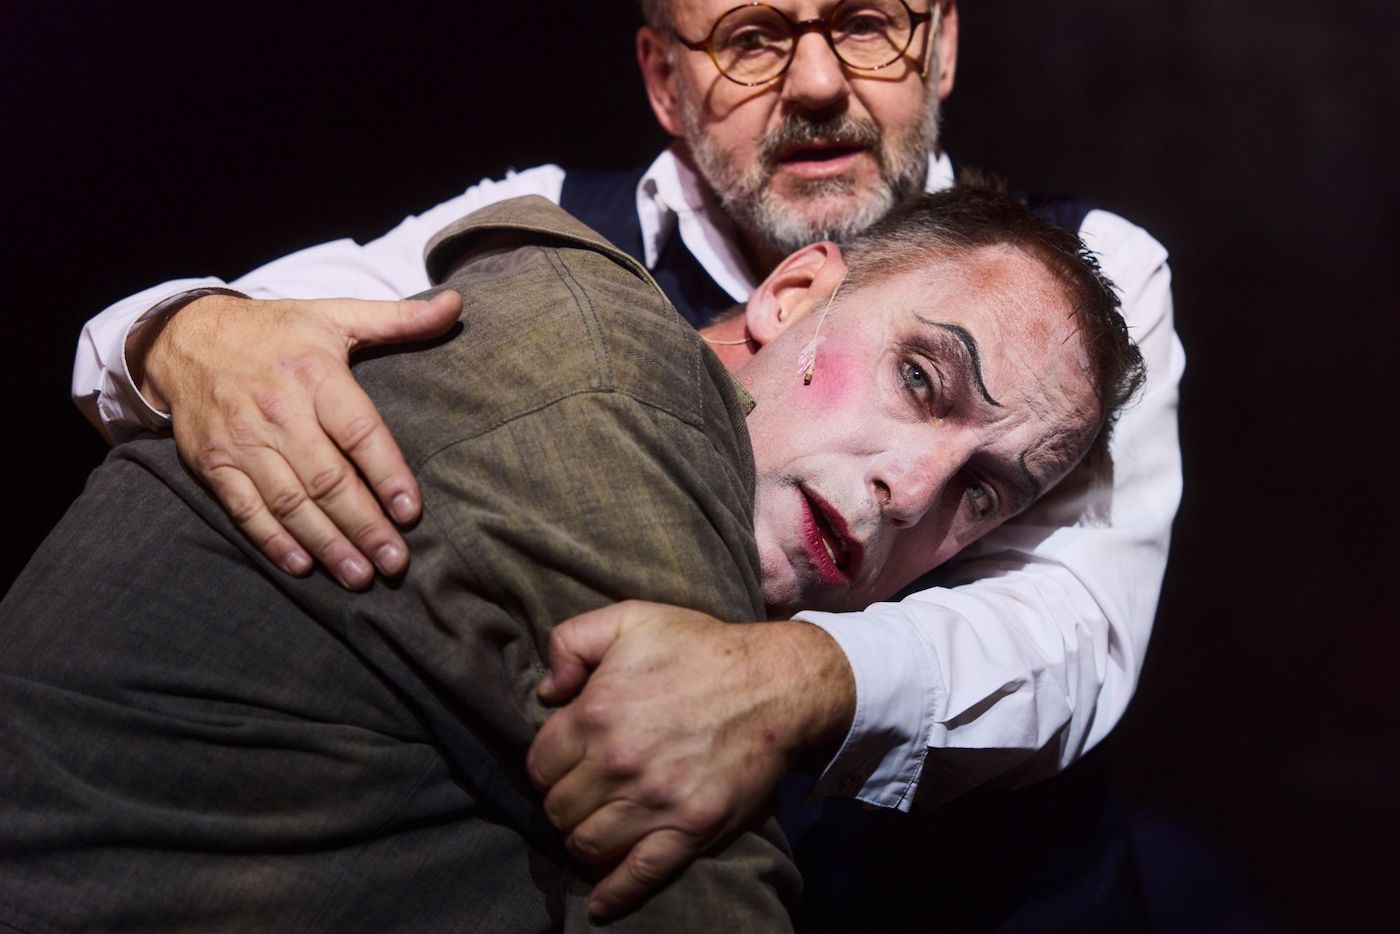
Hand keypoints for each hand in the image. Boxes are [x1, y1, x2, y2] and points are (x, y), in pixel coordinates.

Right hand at [136, 290, 460, 588]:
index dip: (387, 474)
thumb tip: (457, 305)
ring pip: (290, 501)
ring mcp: (242, 441)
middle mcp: (278, 411)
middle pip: (327, 478)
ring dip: (327, 542)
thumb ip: (399, 318)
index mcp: (315, 375)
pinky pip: (244, 509)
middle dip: (364, 524)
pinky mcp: (212, 463)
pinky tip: (303, 565)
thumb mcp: (336, 314)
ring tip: (360, 575)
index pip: (359, 432)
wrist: (187, 338)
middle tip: (396, 561)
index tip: (411, 512)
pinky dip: (273, 540)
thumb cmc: (278, 332)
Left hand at [526, 600, 854, 917]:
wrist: (776, 683)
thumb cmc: (702, 648)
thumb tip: (547, 691)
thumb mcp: (631, 619)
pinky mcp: (691, 828)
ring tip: (596, 827)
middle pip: (559, 809)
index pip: (540, 765)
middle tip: (583, 792)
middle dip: (565, 802)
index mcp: (596, 713)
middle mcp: (618, 763)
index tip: (567, 761)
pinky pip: (639, 874)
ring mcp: (655, 801)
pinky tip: (601, 903)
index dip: (549, 764)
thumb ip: (572, 642)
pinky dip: (614, 894)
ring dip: (584, 839)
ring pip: (587, 844)